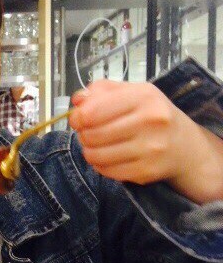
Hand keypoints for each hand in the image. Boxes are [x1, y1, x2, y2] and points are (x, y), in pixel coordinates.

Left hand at [69, 80, 222, 202]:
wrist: (185, 145)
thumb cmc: (152, 115)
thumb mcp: (132, 93)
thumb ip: (102, 91)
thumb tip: (77, 100)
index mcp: (143, 97)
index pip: (92, 111)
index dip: (77, 117)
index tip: (77, 120)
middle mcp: (150, 121)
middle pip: (91, 135)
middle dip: (84, 135)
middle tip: (89, 134)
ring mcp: (150, 149)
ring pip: (95, 156)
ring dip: (90, 152)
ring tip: (98, 146)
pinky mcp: (146, 171)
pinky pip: (106, 171)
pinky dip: (101, 166)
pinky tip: (109, 158)